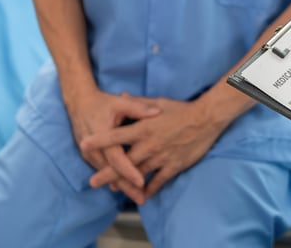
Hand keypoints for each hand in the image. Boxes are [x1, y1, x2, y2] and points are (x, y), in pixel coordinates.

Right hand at [66, 89, 159, 203]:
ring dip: (121, 186)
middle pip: (112, 172)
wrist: (79, 103)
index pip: (117, 158)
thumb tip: (157, 113)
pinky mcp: (90, 157)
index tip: (141, 182)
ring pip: (107, 174)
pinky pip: (104, 171)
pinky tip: (126, 188)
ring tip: (138, 196)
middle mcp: (94, 149)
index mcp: (102, 136)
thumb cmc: (103, 103)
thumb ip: (139, 108)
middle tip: (142, 199)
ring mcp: (90, 154)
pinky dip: (115, 180)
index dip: (129, 171)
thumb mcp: (120, 103)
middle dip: (126, 186)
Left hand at [80, 97, 223, 198]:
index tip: (84, 146)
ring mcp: (161, 157)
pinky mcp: (173, 166)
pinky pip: (159, 181)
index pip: (116, 136)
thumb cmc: (181, 109)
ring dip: (125, 184)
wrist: (206, 119)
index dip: (99, 141)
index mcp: (143, 128)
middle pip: (124, 162)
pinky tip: (142, 196)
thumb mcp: (158, 102)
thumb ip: (137, 102)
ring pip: (139, 174)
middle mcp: (149, 144)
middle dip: (107, 173)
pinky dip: (149, 189)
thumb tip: (122, 94)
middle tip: (93, 182)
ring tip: (113, 190)